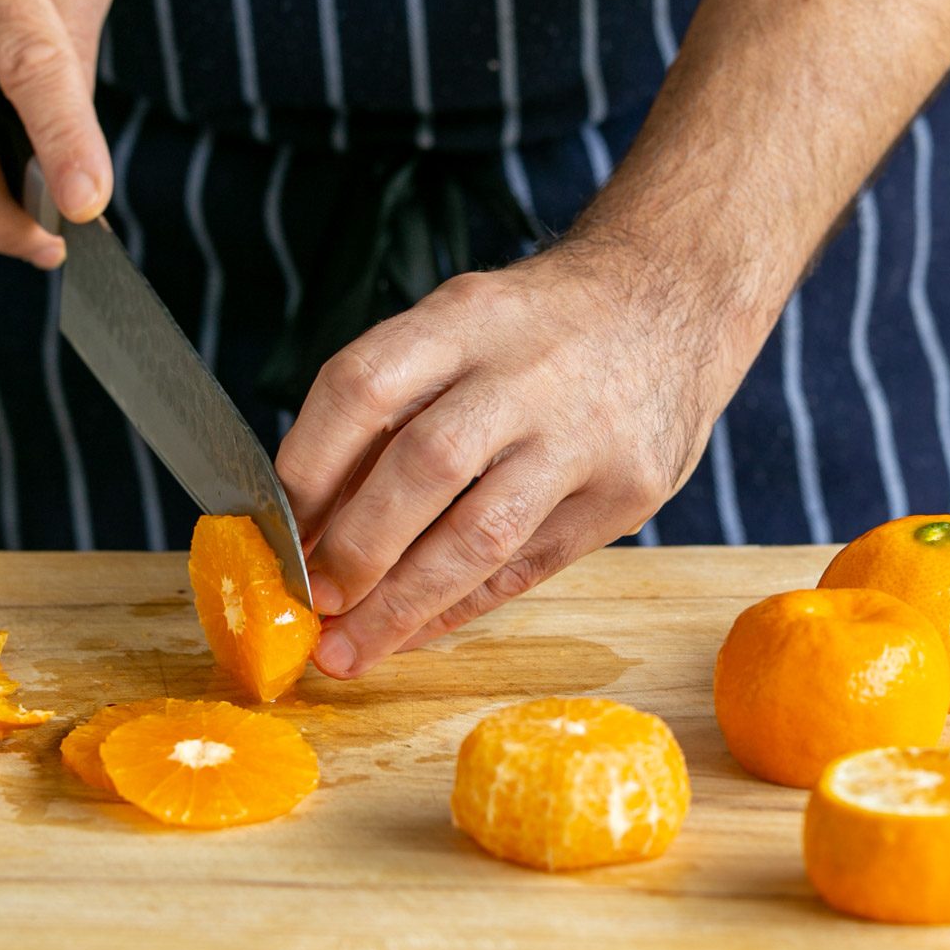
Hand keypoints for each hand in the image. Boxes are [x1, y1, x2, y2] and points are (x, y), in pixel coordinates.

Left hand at [276, 226, 736, 677]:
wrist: (673, 299)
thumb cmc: (537, 327)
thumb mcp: (461, 323)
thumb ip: (394, 408)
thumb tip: (314, 520)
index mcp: (466, 316)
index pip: (363, 385)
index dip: (307, 465)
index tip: (276, 527)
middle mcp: (527, 373)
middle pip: (423, 466)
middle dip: (355, 548)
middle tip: (311, 601)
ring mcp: (584, 437)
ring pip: (480, 535)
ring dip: (402, 605)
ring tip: (348, 650)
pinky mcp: (627, 492)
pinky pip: (528, 567)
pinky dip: (461, 606)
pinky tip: (416, 629)